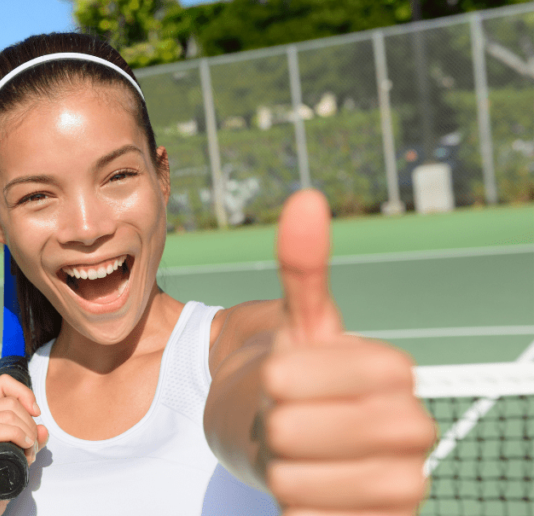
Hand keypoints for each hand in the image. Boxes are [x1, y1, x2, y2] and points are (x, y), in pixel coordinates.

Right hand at [0, 374, 49, 515]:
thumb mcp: (19, 454)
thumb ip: (31, 438)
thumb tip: (44, 428)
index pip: (2, 383)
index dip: (24, 394)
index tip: (36, 413)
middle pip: (9, 402)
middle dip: (30, 424)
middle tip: (32, 447)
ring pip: (6, 414)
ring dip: (27, 435)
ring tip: (28, 454)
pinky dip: (17, 437)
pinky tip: (24, 450)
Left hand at [262, 190, 435, 514]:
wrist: (309, 446)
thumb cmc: (301, 381)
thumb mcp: (298, 324)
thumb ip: (304, 267)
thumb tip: (305, 199)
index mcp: (393, 372)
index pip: (296, 375)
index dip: (274, 377)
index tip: (282, 379)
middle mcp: (412, 430)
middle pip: (292, 429)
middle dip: (271, 423)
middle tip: (287, 420)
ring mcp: (401, 486)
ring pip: (295, 482)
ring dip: (277, 468)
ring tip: (296, 455)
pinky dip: (294, 510)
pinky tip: (306, 492)